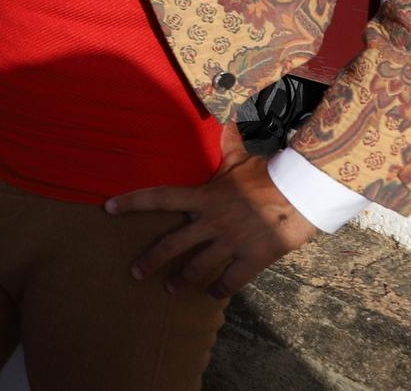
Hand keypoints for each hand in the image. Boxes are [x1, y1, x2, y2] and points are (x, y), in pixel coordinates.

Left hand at [105, 124, 320, 298]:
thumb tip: (224, 117)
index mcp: (203, 197)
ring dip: (181, 279)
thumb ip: (228, 143)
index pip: (159, 198)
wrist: (302, 194)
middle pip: (172, 244)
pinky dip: (219, 289)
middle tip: (135, 272)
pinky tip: (213, 294)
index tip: (108, 207)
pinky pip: (230, 280)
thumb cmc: (269, 173)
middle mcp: (211, 222)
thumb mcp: (242, 158)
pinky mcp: (251, 258)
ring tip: (170, 289)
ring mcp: (230, 242)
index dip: (132, 202)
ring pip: (197, 266)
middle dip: (150, 260)